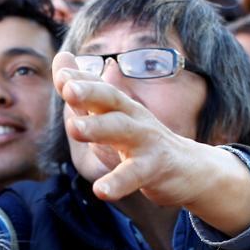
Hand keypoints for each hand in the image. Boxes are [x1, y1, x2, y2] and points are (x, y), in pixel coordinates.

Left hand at [54, 51, 205, 205]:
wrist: (189, 169)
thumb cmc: (141, 140)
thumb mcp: (112, 115)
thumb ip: (85, 93)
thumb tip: (61, 59)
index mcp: (120, 106)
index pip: (99, 85)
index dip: (80, 77)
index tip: (59, 69)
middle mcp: (133, 117)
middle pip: (112, 99)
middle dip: (90, 91)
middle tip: (67, 89)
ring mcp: (145, 141)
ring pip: (122, 130)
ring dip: (97, 127)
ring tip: (74, 128)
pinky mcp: (154, 168)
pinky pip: (134, 174)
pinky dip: (118, 182)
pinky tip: (101, 190)